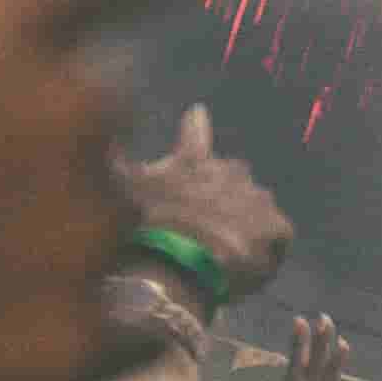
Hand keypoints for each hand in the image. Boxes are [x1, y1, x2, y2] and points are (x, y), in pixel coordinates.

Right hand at [119, 102, 292, 302]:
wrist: (175, 266)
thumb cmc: (143, 228)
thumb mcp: (119, 193)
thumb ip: (112, 164)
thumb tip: (103, 140)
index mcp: (192, 163)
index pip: (194, 133)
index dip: (195, 123)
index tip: (198, 111)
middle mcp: (230, 171)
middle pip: (231, 179)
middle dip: (220, 198)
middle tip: (203, 230)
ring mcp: (258, 198)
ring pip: (255, 209)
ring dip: (243, 225)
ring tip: (223, 255)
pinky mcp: (278, 227)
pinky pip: (276, 238)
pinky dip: (264, 252)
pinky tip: (244, 269)